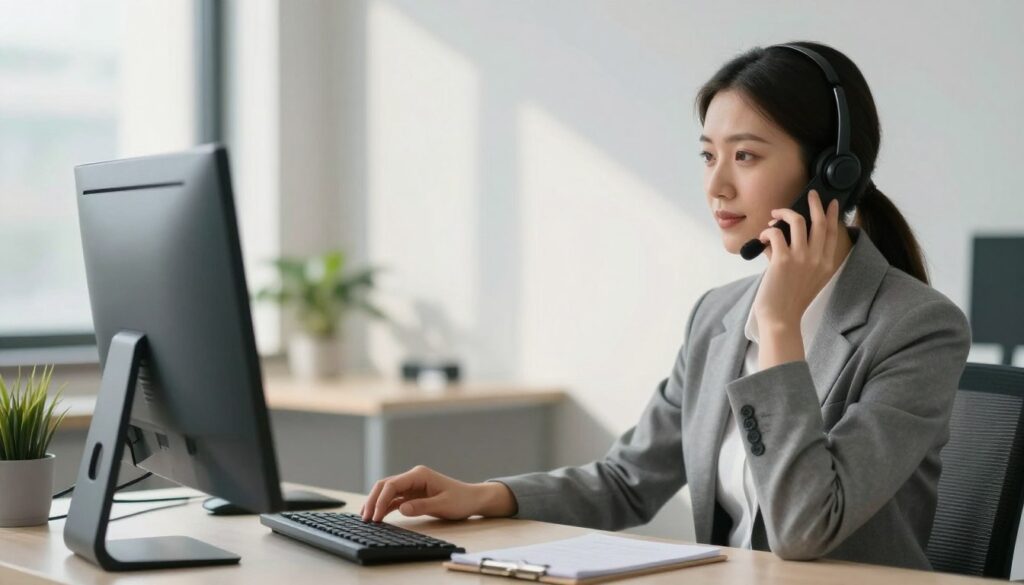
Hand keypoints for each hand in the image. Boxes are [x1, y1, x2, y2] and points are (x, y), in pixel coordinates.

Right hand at [360, 465, 516, 521]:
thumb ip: (421, 506)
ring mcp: (412, 485)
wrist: (472, 499)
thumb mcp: (443, 505)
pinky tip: (378, 517)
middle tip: (365, 518)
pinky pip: (394, 499)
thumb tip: (401, 509)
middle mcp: (413, 477)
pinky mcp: (413, 494)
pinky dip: (385, 507)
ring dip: (377, 504)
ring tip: (366, 519)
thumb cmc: (461, 500)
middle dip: (373, 500)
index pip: (392, 485)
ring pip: (387, 492)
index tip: (375, 516)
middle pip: (385, 485)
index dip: (380, 500)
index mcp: (419, 475)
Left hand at [752, 190, 839, 337]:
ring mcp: (802, 258)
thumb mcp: (805, 279)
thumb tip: (781, 238)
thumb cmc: (789, 301)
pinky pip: (776, 233)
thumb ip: (800, 259)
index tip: (831, 204)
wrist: (781, 319)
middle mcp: (818, 259)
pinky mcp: (783, 260)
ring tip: (775, 215)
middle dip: (815, 204)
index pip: (833, 233)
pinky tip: (762, 238)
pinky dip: (767, 231)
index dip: (833, 215)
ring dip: (785, 213)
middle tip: (811, 194)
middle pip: (821, 222)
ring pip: (799, 221)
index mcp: (827, 264)